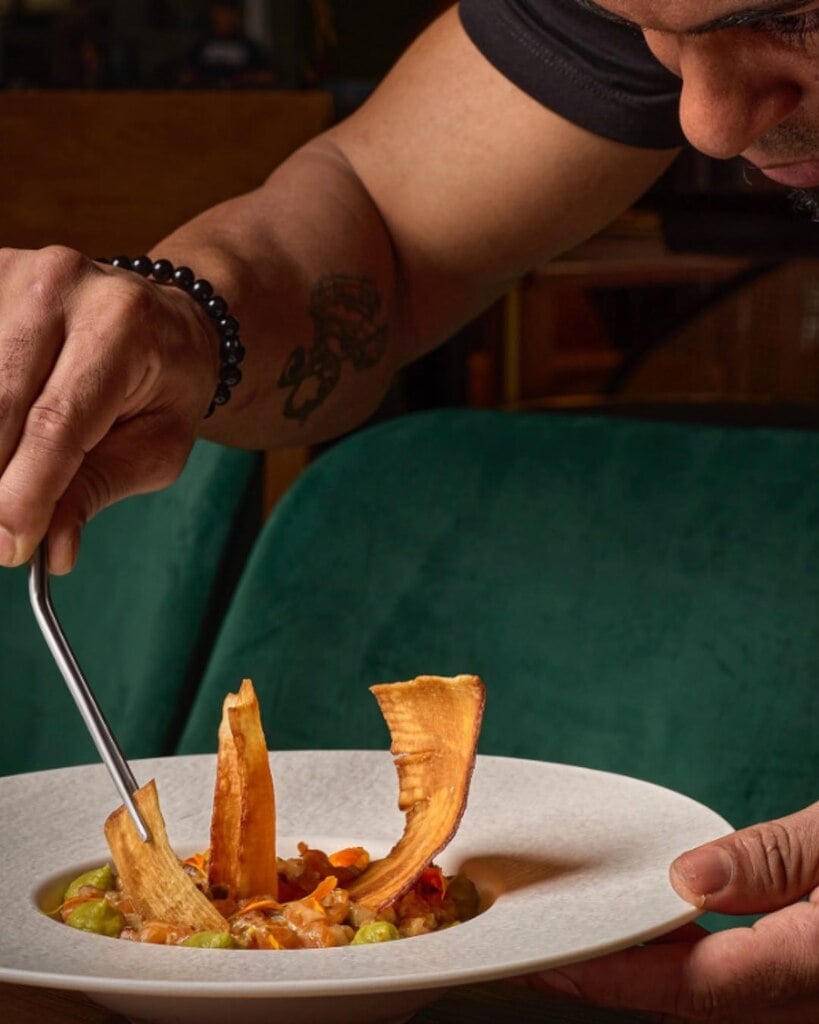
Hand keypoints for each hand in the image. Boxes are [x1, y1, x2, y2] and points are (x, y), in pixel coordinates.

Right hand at [0, 247, 218, 573]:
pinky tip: (6, 442)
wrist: (167, 314)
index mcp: (121, 325)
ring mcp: (13, 274)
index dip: (23, 493)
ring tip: (12, 487)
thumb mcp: (158, 445)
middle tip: (2, 537)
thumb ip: (98, 490)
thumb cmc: (166, 385)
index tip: (8, 547)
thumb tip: (49, 551)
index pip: (55, 424)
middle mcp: (60, 286)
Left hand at [523, 801, 818, 1021]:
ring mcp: (807, 1002)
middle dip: (608, 977)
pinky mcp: (805, 991)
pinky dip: (681, 962)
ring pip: (706, 1001)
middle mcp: (809, 1003)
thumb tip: (688, 875)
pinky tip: (648, 932)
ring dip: (640, 970)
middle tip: (539, 949)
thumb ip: (773, 859)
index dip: (617, 973)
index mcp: (816, 968)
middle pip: (690, 1001)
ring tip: (577, 936)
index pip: (697, 983)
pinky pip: (730, 989)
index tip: (552, 958)